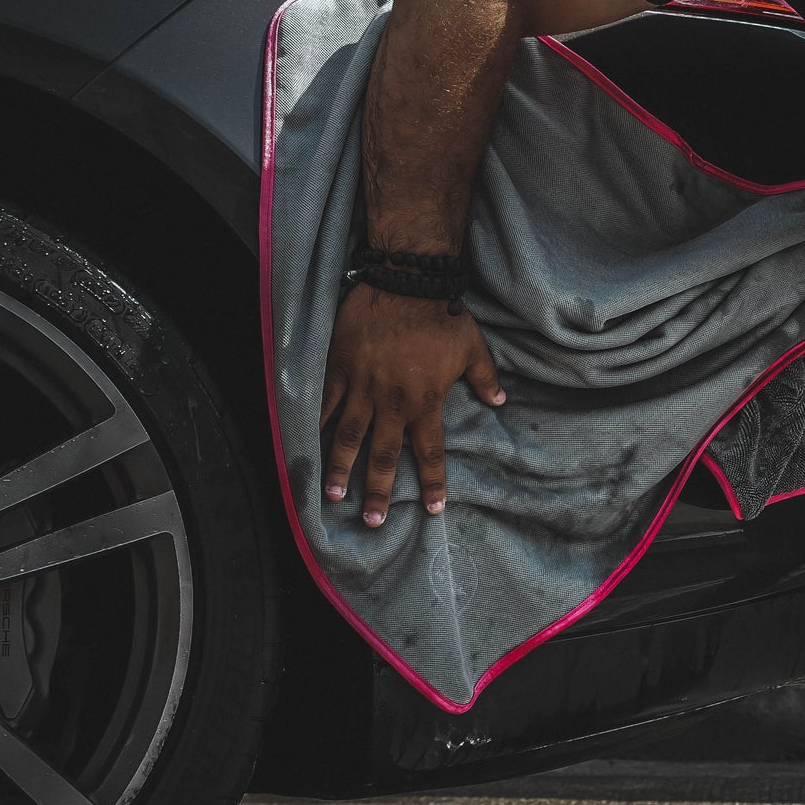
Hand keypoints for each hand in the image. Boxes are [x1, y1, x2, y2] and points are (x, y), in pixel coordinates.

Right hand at [319, 282, 504, 525]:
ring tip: (332, 496)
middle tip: (372, 522)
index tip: (433, 510)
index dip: (433, 483)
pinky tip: (304, 445)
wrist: (407, 282)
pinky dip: (314, 425)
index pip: (430, 453)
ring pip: (347, 437)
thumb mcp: (473, 348)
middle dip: (378, 492)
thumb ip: (484, 379)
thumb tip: (500, 401)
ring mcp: (362, 387)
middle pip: (384, 456)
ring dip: (339, 469)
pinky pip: (323, 403)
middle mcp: (392, 403)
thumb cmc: (442, 315)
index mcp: (425, 404)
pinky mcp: (338, 368)